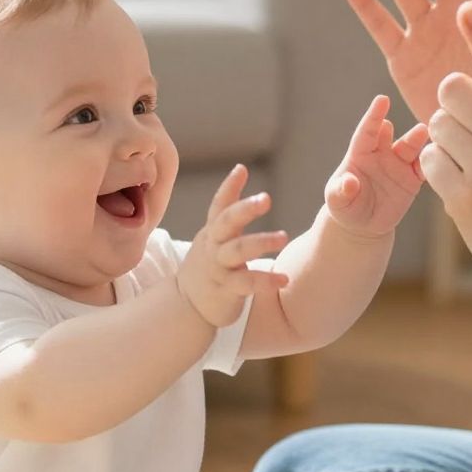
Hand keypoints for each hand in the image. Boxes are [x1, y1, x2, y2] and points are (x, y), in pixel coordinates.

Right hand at [177, 164, 289, 327]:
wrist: (188, 303)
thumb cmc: (210, 261)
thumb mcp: (216, 232)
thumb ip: (230, 205)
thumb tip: (241, 167)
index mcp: (214, 230)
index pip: (220, 205)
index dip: (229, 187)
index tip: (242, 170)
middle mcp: (214, 245)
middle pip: (226, 223)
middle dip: (244, 210)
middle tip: (266, 199)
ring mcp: (218, 267)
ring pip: (237, 251)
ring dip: (260, 242)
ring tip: (283, 237)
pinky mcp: (226, 289)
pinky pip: (246, 283)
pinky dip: (265, 281)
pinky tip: (284, 279)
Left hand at [324, 94, 430, 236]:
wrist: (363, 223)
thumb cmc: (345, 207)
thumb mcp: (337, 201)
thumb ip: (341, 191)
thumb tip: (349, 183)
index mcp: (361, 152)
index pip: (368, 131)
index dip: (374, 115)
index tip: (382, 99)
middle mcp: (382, 153)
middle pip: (396, 138)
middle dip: (407, 133)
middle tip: (422, 129)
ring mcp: (399, 165)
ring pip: (412, 150)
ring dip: (421, 145)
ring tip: (433, 142)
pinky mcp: (412, 179)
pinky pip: (424, 169)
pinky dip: (432, 164)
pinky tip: (441, 161)